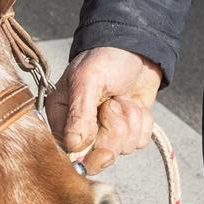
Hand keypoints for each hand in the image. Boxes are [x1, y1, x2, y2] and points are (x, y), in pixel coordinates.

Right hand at [45, 46, 162, 174]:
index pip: (68, 154)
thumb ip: (80, 113)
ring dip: (130, 121)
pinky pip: (139, 142)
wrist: (138, 46)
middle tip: (113, 106)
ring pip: (123, 149)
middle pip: (98, 157)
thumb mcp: (88, 79)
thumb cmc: (106, 57)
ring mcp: (106, 130)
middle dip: (114, 130)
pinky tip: (135, 103)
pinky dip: (142, 122)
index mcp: (61, 115)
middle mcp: (81, 128)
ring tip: (123, 98)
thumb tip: (74, 147)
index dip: (88, 152)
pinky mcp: (128, 129)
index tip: (100, 136)